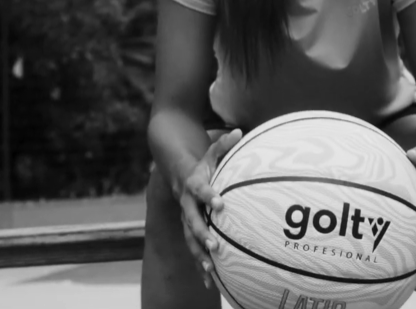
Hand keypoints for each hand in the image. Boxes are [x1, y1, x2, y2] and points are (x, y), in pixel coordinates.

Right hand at [171, 129, 242, 289]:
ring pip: (190, 239)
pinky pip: (194, 249)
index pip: (201, 190)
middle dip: (202, 233)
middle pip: (191, 220)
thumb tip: (239, 131)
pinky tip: (211, 284)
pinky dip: (201, 265)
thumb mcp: (211, 151)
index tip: (220, 204)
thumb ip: (224, 144)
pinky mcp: (189, 230)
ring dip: (199, 254)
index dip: (209, 196)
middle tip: (214, 245)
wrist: (176, 172)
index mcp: (193, 185)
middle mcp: (186, 204)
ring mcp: (186, 218)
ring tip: (210, 269)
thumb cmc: (201, 163)